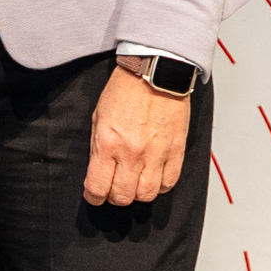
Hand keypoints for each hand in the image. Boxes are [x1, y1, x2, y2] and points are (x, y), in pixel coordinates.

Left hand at [85, 63, 192, 206]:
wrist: (155, 73)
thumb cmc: (125, 91)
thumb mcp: (99, 117)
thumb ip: (98, 147)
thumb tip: (98, 171)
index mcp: (108, 144)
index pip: (98, 187)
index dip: (94, 197)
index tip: (94, 195)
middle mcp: (132, 153)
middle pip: (123, 196)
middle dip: (114, 197)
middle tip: (113, 189)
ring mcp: (157, 154)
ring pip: (147, 195)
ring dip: (138, 194)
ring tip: (134, 184)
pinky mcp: (176, 150)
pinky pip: (169, 182)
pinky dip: (160, 186)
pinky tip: (153, 178)